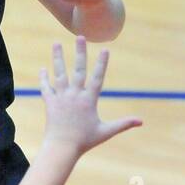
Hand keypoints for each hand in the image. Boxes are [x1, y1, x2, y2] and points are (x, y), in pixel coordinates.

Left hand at [39, 37, 140, 155]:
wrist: (61, 148)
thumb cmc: (84, 141)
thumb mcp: (106, 132)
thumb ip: (123, 124)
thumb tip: (141, 121)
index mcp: (89, 100)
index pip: (97, 78)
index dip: (102, 63)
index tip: (105, 49)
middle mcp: (74, 95)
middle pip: (78, 69)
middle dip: (79, 52)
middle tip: (80, 37)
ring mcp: (61, 97)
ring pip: (59, 73)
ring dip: (57, 57)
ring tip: (56, 43)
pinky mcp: (50, 103)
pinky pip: (46, 87)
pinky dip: (44, 78)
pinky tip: (43, 68)